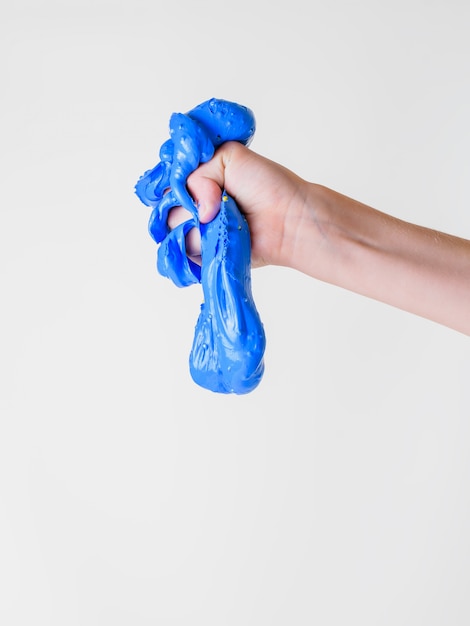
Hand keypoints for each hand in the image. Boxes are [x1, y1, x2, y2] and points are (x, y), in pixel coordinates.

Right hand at [167, 141, 311, 268]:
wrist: (287, 218)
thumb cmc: (267, 185)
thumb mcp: (229, 158)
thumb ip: (197, 172)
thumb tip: (197, 212)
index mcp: (198, 180)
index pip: (166, 181)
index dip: (175, 183)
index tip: (189, 182)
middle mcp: (194, 206)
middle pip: (164, 207)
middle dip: (185, 204)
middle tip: (216, 202)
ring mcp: (198, 231)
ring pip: (172, 230)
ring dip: (194, 226)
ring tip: (223, 220)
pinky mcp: (203, 255)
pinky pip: (184, 252)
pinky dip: (198, 246)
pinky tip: (218, 238)